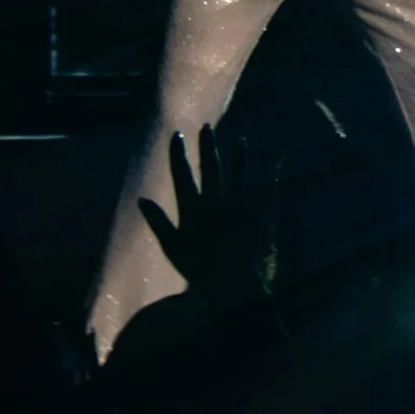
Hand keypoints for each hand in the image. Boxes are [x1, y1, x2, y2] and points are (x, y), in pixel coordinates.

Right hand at [136, 126, 267, 306]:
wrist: (232, 285)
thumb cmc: (198, 270)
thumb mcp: (173, 248)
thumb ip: (159, 223)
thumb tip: (142, 199)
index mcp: (194, 209)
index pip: (183, 175)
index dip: (179, 154)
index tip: (177, 135)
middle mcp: (215, 202)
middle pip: (210, 168)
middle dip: (207, 147)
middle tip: (207, 128)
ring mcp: (237, 208)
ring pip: (237, 176)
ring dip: (237, 158)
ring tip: (240, 140)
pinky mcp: (255, 217)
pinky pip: (261, 197)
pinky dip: (266, 188)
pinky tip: (272, 178)